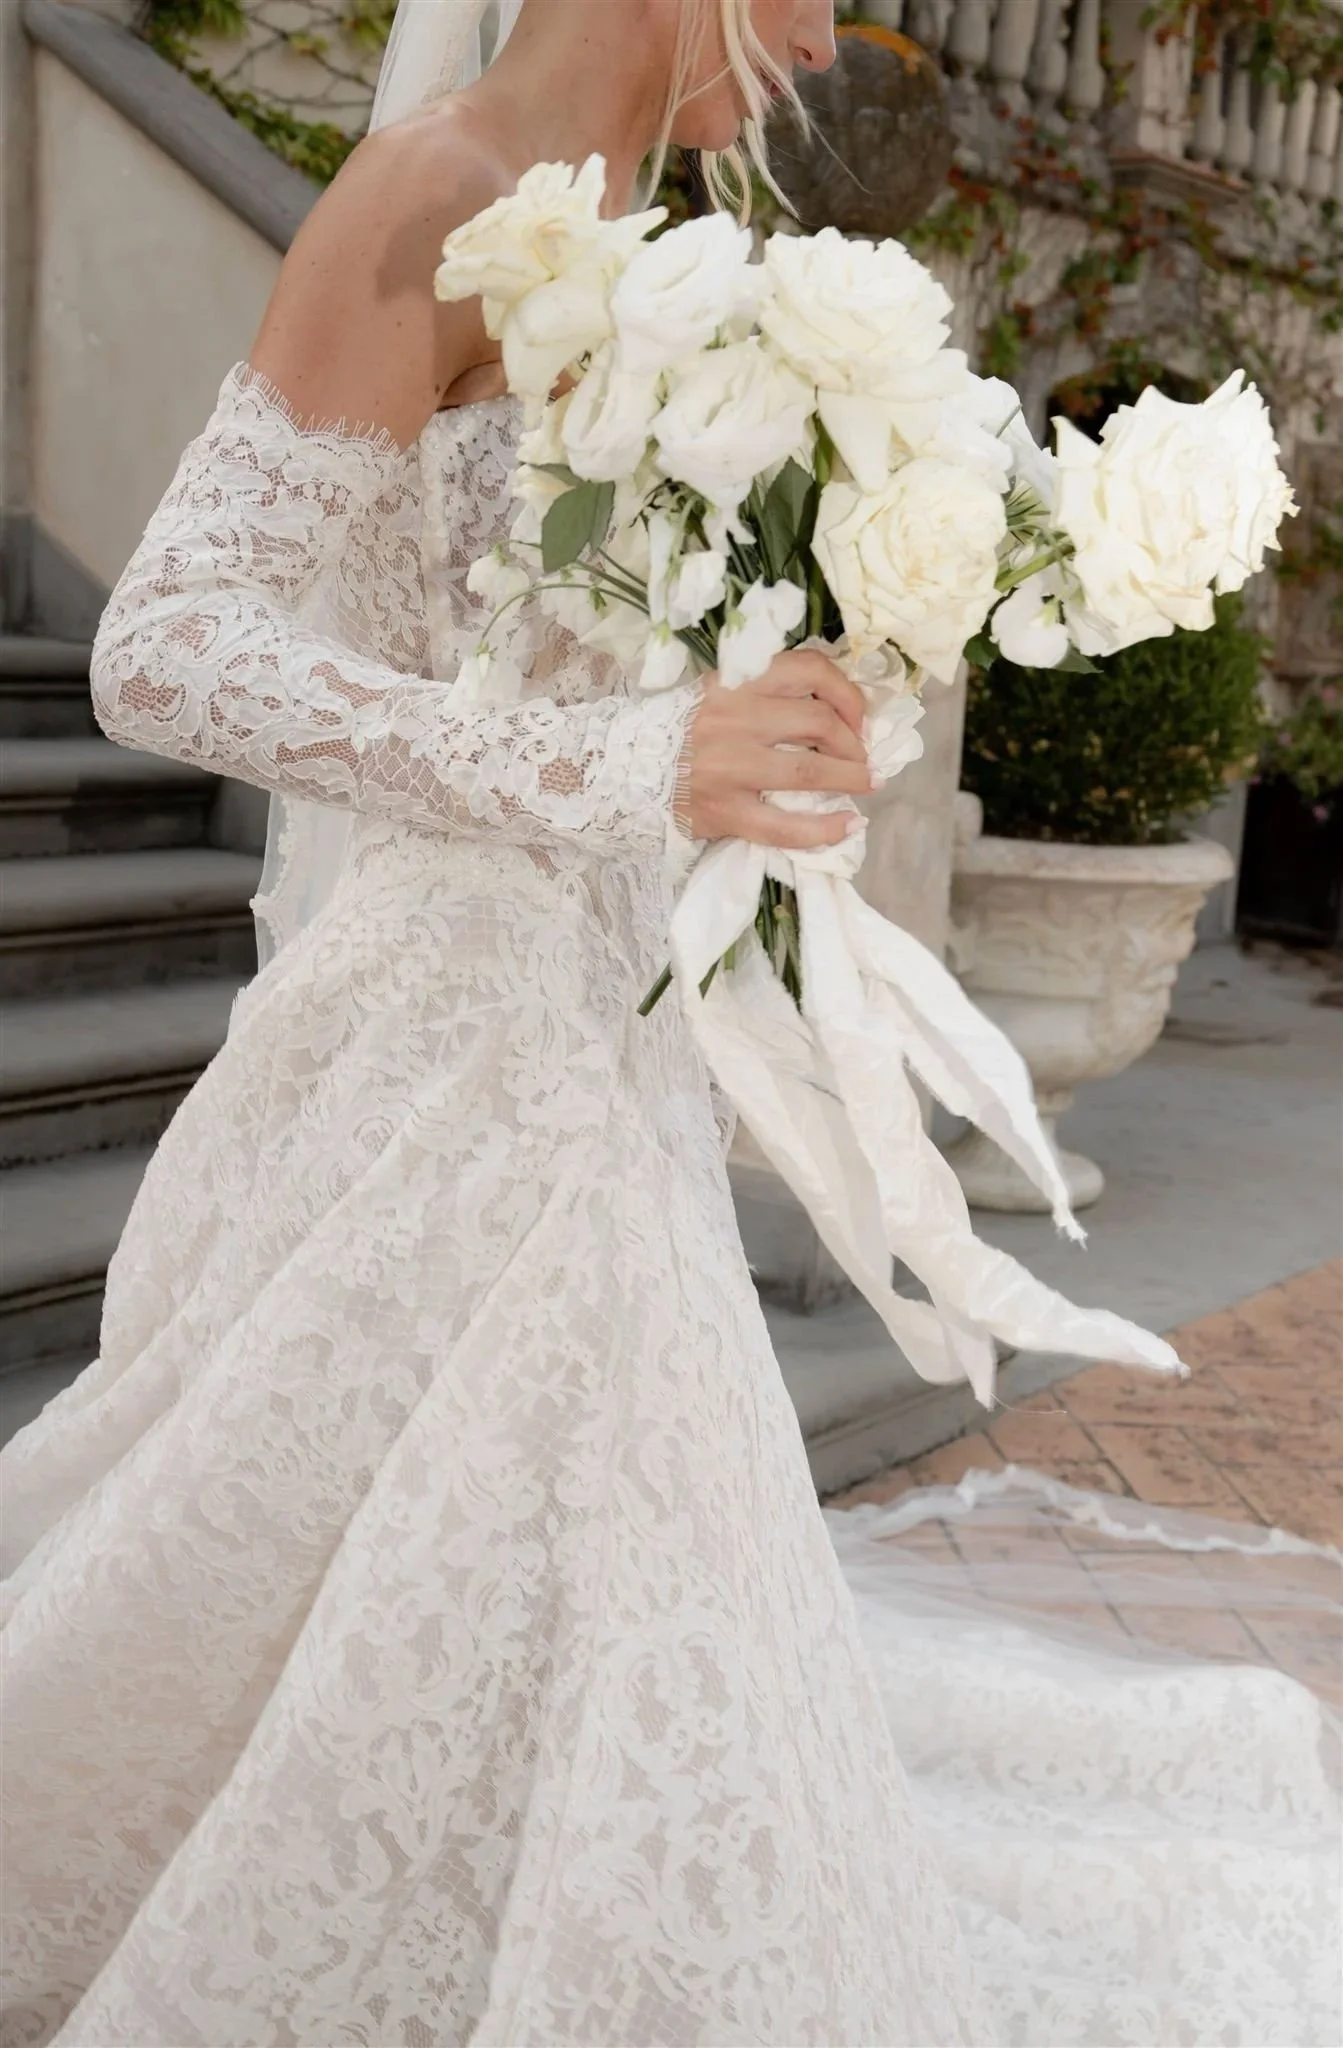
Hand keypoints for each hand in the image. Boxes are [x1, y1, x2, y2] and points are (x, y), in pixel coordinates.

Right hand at [682, 650, 876, 848]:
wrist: (622, 769)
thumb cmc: (680, 732)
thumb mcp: (718, 694)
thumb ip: (764, 693)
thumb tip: (833, 709)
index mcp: (736, 682)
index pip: (808, 669)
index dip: (846, 693)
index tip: (857, 716)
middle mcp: (734, 718)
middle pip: (819, 721)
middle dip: (854, 742)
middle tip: (862, 757)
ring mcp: (729, 767)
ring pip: (809, 769)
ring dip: (850, 778)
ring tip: (866, 784)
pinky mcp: (724, 811)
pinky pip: (784, 825)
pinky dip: (825, 828)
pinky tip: (848, 825)